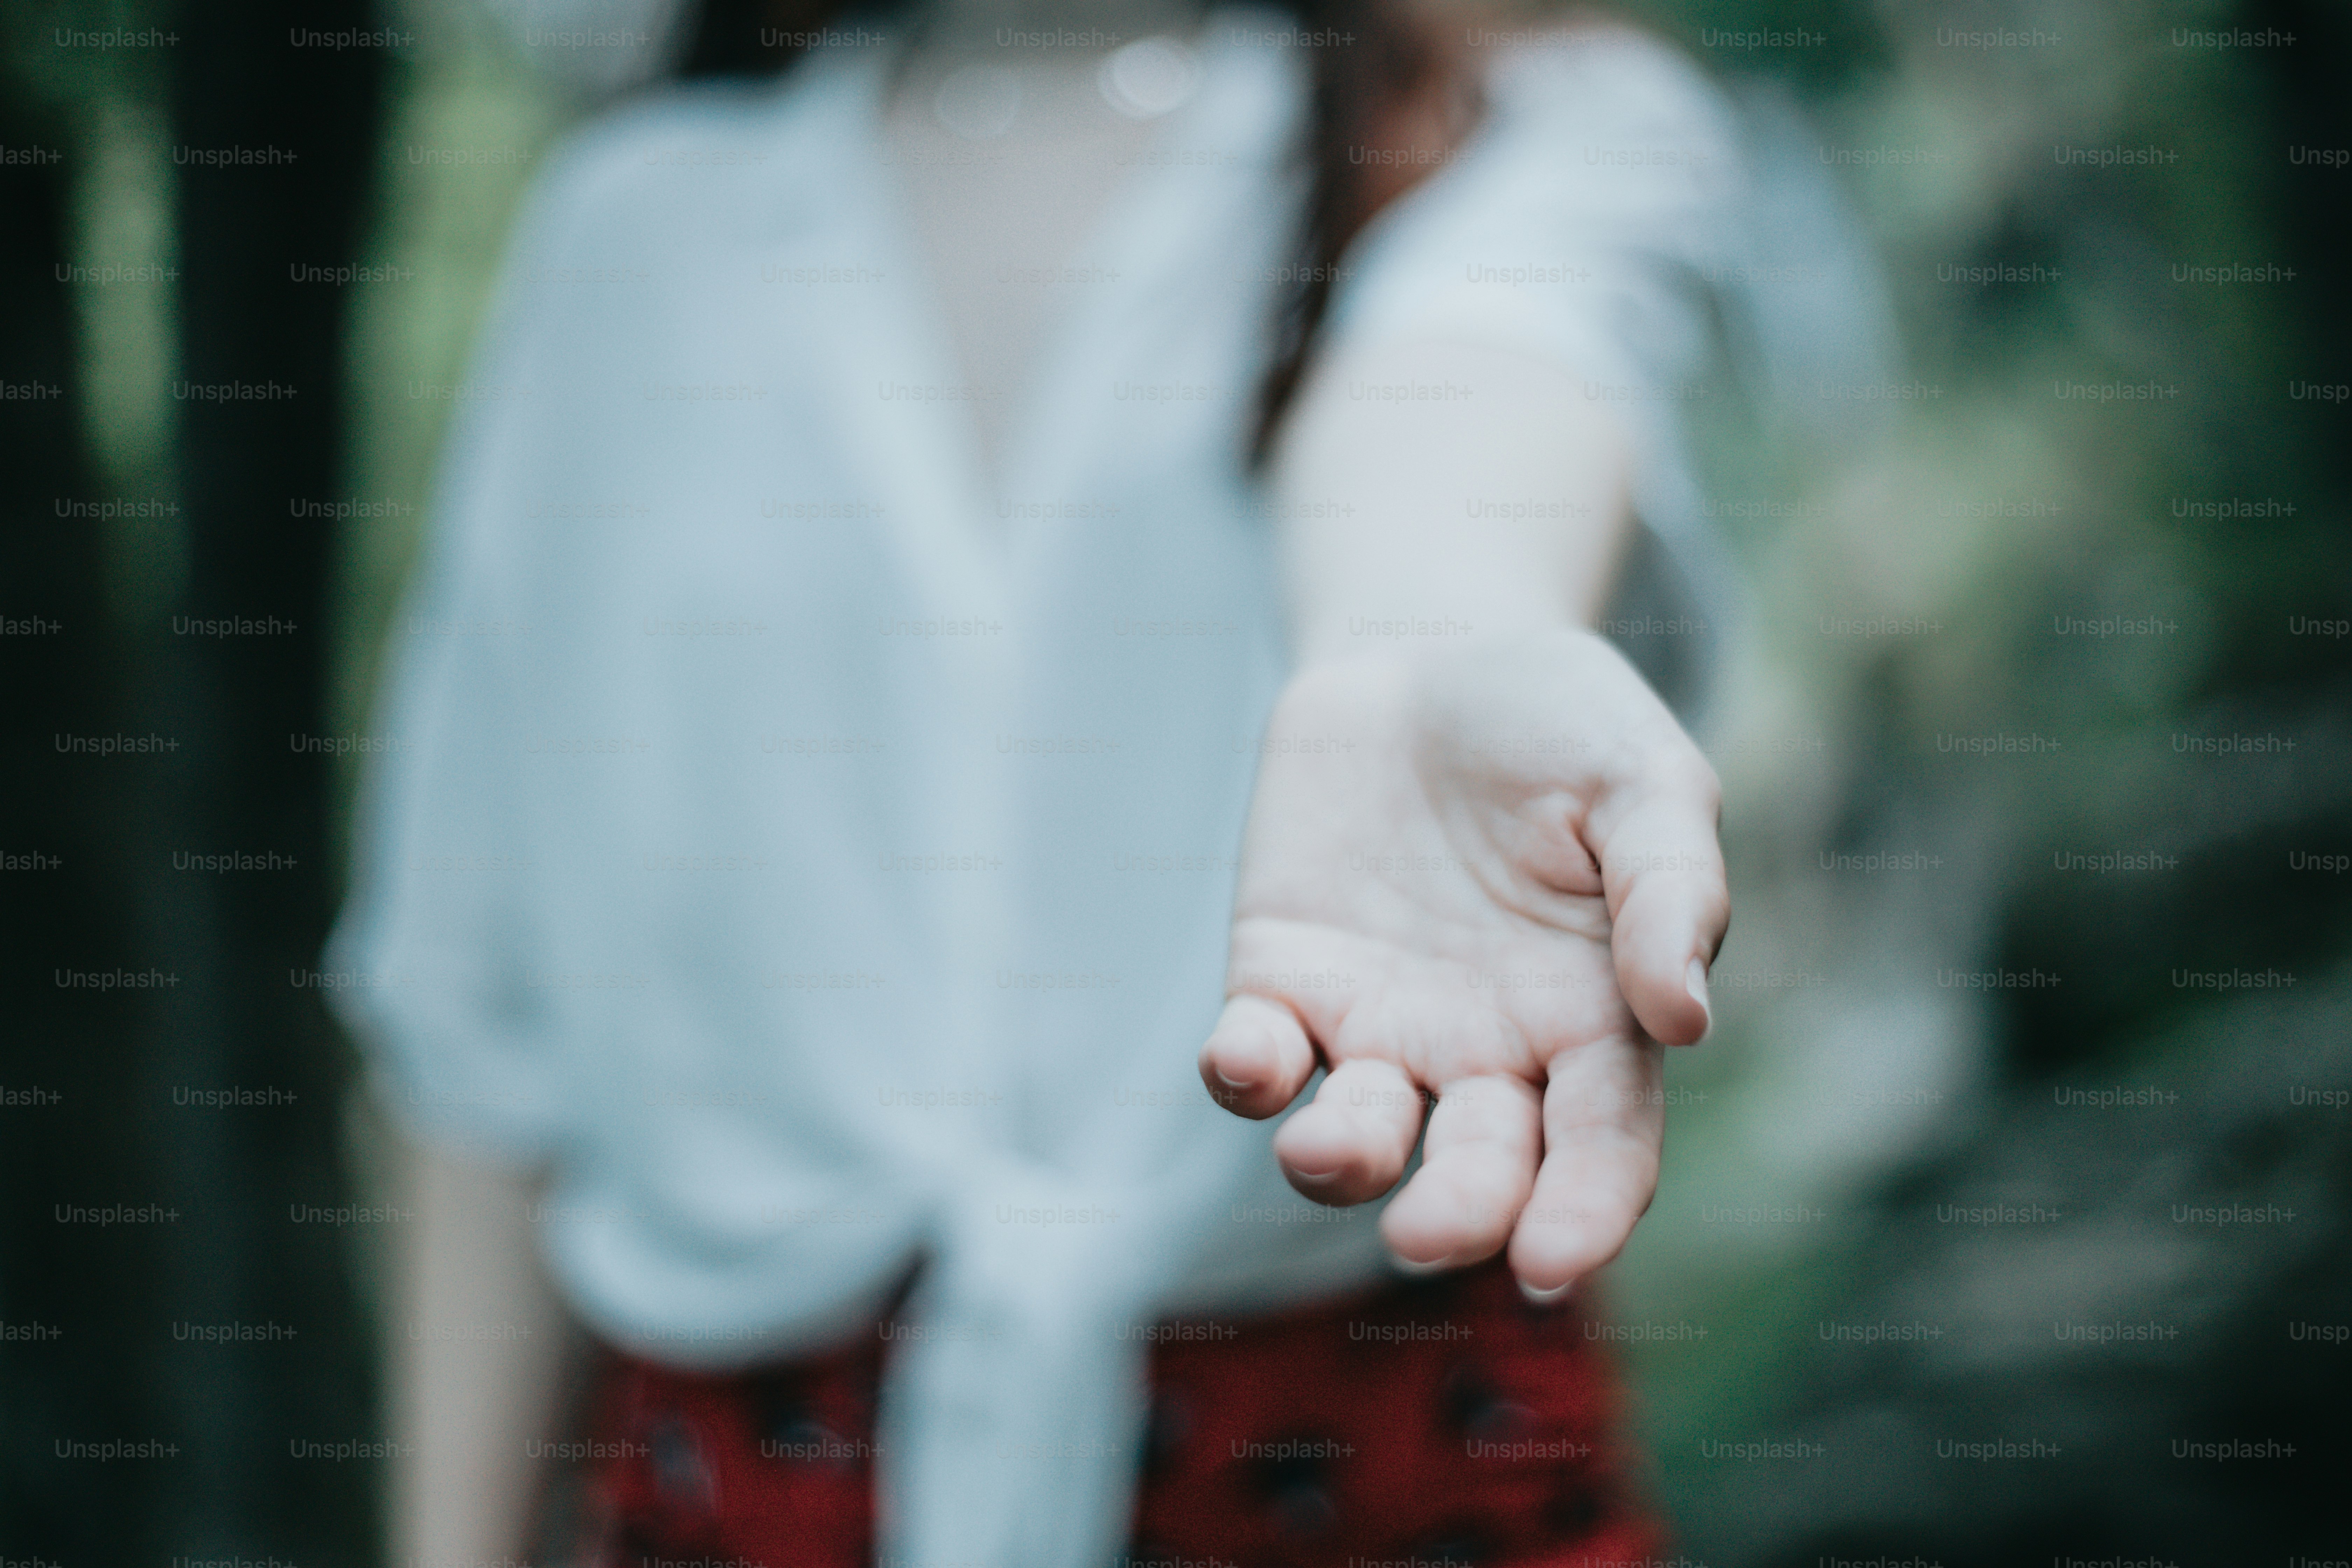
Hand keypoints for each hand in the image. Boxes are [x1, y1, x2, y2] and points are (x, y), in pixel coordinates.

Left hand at [1200, 629, 1725, 1297]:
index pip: (1601, 1148)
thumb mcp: (1644, 778)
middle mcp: (1484, 1050)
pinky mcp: (1282, 979)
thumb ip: (1671, 889)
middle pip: (1478, 1170)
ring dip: (1339, 1162)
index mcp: (1592, 1020)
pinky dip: (1245, 1072)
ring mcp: (1377, 1024)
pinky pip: (1257, 1058)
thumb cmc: (1562, 725)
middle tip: (1425, 1236)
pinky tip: (1245, 1053)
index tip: (1550, 1265)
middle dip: (1456, 1215)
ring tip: (1325, 1151)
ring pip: (1356, 1137)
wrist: (1428, 657)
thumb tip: (1685, 1019)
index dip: (1584, 1215)